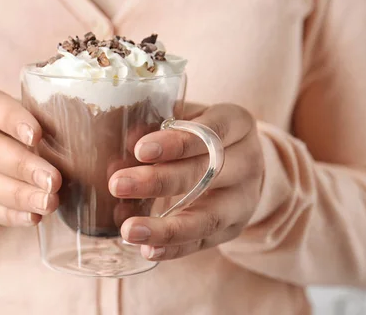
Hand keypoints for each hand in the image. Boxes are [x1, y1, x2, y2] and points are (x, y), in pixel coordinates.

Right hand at [0, 81, 60, 226]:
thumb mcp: (3, 106)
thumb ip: (31, 114)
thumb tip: (74, 134)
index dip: (13, 120)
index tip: (37, 135)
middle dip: (23, 167)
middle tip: (53, 180)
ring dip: (20, 196)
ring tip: (49, 202)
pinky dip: (10, 215)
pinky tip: (33, 217)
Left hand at [109, 104, 263, 260]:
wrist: (241, 162)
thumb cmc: (201, 132)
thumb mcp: (188, 116)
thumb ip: (159, 122)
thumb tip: (127, 140)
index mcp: (237, 123)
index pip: (211, 131)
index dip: (177, 143)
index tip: (140, 150)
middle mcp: (247, 161)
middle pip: (207, 173)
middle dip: (159, 181)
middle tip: (117, 184)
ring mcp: (243, 199)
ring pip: (208, 217)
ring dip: (166, 227)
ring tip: (129, 229)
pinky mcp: (233, 228)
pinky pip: (203, 242)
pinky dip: (174, 248)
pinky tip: (147, 250)